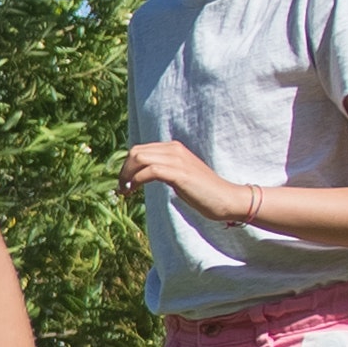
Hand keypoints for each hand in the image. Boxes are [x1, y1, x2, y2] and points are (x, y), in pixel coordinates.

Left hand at [118, 138, 242, 223]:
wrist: (226, 198)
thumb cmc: (202, 191)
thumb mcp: (178, 176)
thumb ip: (162, 171)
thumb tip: (140, 176)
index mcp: (173, 148)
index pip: (139, 149)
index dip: (126, 166)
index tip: (123, 183)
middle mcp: (174, 149)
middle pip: (135, 152)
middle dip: (123, 170)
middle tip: (121, 188)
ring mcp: (177, 159)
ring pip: (139, 158)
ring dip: (126, 175)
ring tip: (125, 191)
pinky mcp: (180, 173)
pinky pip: (150, 171)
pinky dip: (136, 181)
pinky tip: (133, 191)